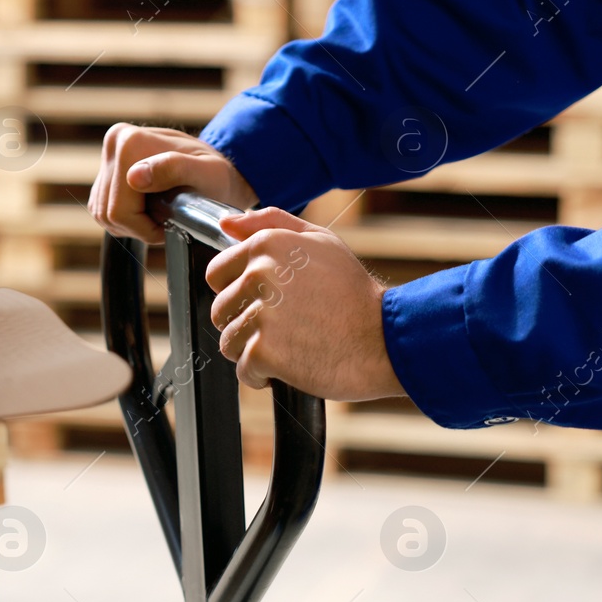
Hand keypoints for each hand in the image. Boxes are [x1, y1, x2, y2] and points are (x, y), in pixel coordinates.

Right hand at [89, 124, 257, 243]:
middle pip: (108, 213)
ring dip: (132, 224)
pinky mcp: (104, 172)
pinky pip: (103, 210)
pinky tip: (148, 210)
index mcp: (130, 142)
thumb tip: (134, 178)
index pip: (119, 210)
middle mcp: (114, 143)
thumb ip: (173, 170)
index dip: (146, 227)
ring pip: (103, 214)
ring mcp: (107, 156)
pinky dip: (126, 218)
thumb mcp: (206, 173)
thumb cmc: (216, 175)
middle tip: (167, 220)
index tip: (171, 221)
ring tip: (160, 214)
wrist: (214, 169)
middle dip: (139, 227)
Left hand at [206, 207, 405, 400]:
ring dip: (253, 351)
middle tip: (285, 328)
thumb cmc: (355, 294)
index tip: (265, 303)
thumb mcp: (321, 243)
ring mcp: (261, 313)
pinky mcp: (264, 351)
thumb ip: (272, 224)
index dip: (239, 293)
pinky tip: (292, 365)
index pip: (217, 273)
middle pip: (220, 310)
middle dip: (246, 324)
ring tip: (290, 346)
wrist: (385, 339)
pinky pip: (243, 370)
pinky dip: (263, 376)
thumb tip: (226, 224)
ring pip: (228, 341)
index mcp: (268, 245)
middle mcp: (260, 274)